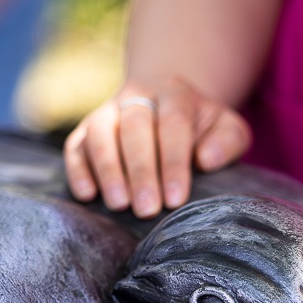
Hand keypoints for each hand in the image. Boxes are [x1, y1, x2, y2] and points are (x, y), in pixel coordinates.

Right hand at [64, 77, 251, 217]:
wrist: (168, 107)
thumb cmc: (203, 130)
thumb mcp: (227, 128)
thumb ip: (227, 141)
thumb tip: (205, 159)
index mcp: (175, 93)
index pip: (173, 125)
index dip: (173, 163)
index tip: (176, 199)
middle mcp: (137, 95)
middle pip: (134, 128)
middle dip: (141, 171)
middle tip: (147, 210)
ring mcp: (108, 110)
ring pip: (100, 132)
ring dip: (107, 169)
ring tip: (119, 205)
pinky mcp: (86, 129)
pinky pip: (75, 145)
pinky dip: (79, 169)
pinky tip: (87, 195)